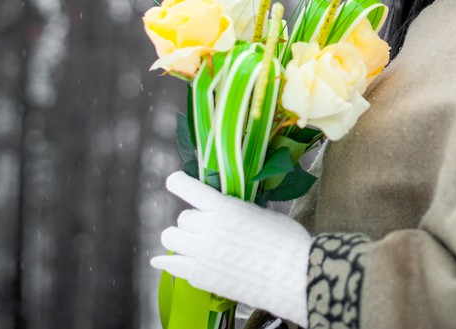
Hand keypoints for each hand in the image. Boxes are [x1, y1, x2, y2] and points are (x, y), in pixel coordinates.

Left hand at [151, 171, 309, 326]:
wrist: (294, 274)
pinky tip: (161, 262)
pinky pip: (172, 265)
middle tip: (206, 228)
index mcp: (225, 207)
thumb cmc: (287, 241)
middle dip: (192, 222)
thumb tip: (224, 214)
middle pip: (183, 219)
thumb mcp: (261, 214)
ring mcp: (202, 253)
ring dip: (178, 238)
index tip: (173, 180)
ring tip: (188, 242)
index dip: (178, 183)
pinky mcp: (200, 275)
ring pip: (171, 238)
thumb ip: (236, 212)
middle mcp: (209, 227)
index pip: (191, 189)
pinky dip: (166, 262)